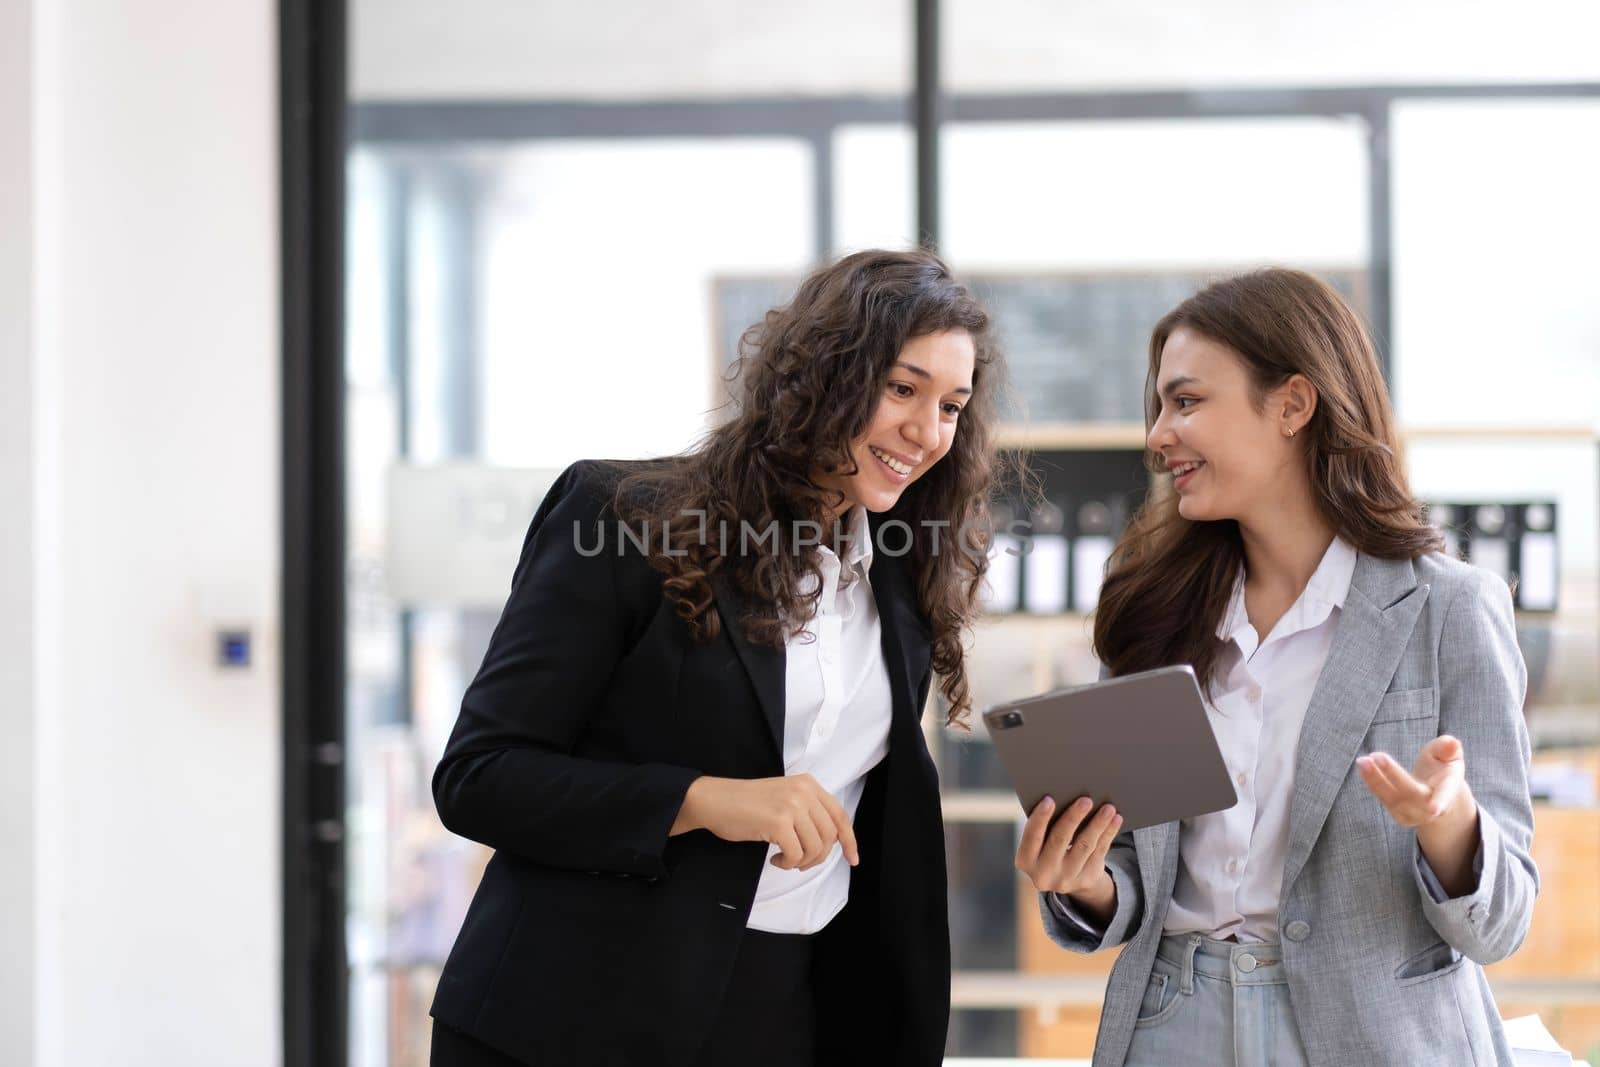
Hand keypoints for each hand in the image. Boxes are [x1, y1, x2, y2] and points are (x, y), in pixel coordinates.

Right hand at [672, 774, 858, 870]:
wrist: (715, 800)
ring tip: (785, 859)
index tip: (852, 859)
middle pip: (830, 835)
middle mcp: (804, 791)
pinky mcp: (778, 822)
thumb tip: (831, 843)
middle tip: (799, 862)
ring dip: (802, 861)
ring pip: (816, 847)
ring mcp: (791, 806)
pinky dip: (788, 863)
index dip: (849, 841)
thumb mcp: (784, 798)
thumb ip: (808, 812)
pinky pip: (796, 854)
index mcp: (808, 784)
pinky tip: (775, 859)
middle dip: (818, 856)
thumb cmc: (746, 804)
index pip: (840, 816)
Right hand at [1014, 796, 1121, 919]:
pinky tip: (1115, 819)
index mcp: (1025, 860)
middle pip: (1059, 840)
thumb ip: (1045, 825)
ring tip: (1108, 808)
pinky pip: (1099, 853)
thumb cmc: (1047, 844)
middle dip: (1073, 818)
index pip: (1032, 837)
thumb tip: (1065, 797)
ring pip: (1084, 846)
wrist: (1063, 877)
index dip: (1040, 818)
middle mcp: (1043, 873)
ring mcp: (1066, 879)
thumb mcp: (1039, 841)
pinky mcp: (1086, 879)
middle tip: (1086, 800)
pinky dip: (1108, 833)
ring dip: (1097, 825)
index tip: (1050, 799)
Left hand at [1357, 735, 1474, 827]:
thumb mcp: (1450, 757)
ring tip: (1363, 760)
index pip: (1445, 795)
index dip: (1441, 801)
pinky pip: (1384, 799)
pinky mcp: (1400, 816)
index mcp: (1449, 789)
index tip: (1434, 810)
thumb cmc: (1443, 771)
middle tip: (1377, 756)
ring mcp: (1415, 814)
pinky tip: (1364, 766)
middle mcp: (1432, 807)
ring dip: (1376, 779)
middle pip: (1412, 793)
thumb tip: (1452, 742)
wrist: (1437, 797)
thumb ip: (1448, 749)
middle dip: (1394, 775)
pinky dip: (1372, 782)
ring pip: (1393, 798)